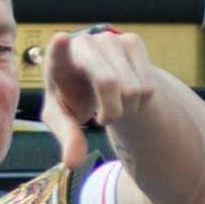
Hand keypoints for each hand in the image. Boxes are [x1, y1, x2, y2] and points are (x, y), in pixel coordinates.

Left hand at [40, 27, 153, 168]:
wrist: (94, 83)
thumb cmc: (72, 101)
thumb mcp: (64, 121)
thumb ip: (68, 139)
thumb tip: (73, 164)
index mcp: (58, 63)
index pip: (57, 53)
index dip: (60, 48)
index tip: (60, 39)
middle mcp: (84, 44)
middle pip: (109, 82)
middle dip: (112, 111)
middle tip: (101, 120)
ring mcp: (110, 40)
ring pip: (133, 89)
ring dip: (125, 109)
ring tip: (111, 104)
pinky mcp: (132, 41)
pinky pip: (147, 86)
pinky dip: (139, 102)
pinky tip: (125, 95)